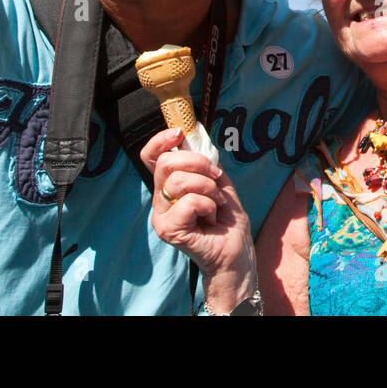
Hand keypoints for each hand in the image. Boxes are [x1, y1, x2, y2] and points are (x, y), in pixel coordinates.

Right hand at [142, 128, 255, 312]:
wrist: (236, 254)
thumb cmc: (227, 221)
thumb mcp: (218, 183)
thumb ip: (205, 163)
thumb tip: (195, 138)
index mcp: (169, 185)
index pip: (151, 157)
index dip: (161, 140)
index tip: (179, 133)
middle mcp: (160, 199)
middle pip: (166, 163)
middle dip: (198, 164)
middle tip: (215, 177)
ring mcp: (161, 215)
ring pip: (179, 181)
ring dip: (208, 188)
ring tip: (216, 204)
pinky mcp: (168, 229)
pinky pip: (189, 202)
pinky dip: (208, 205)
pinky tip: (211, 219)